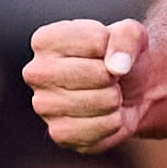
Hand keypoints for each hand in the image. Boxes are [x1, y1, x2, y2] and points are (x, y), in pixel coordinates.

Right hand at [27, 15, 147, 151]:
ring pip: (104, 101)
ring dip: (115, 99)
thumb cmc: (120, 56)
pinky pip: (104, 127)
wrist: (129, 90)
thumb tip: (117, 67)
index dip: (113, 47)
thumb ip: (126, 37)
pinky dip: (114, 121)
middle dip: (114, 76)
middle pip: (99, 74)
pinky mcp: (60, 134)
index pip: (96, 41)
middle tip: (106, 76)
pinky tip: (102, 114)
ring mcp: (44, 106)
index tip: (104, 51)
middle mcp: (36, 73)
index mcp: (44, 41)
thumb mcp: (130, 33)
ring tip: (104, 93)